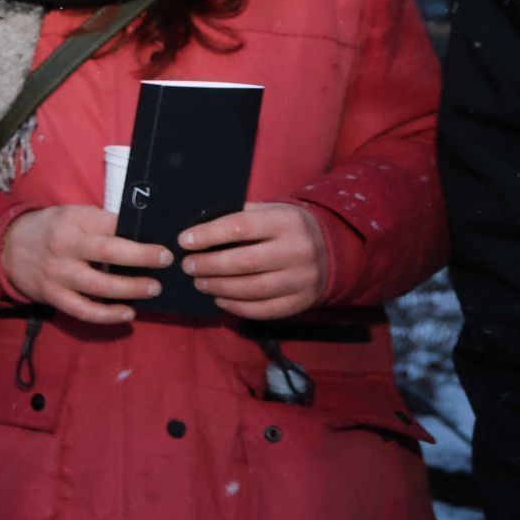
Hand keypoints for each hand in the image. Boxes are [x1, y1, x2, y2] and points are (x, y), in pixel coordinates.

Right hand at [0, 204, 171, 324]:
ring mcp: (59, 274)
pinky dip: (108, 315)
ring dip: (131, 288)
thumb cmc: (50, 229)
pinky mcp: (54, 296)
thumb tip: (142, 236)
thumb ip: (100, 224)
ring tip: (154, 288)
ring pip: (99, 286)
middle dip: (142, 257)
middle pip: (109, 252)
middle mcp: (65, 247)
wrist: (7, 248)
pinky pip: (84, 310)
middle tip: (166, 261)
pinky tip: (128, 314)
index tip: (165, 242)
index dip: (139, 234)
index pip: (111, 225)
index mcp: (73, 221)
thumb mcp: (72, 215)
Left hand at [180, 202, 327, 319]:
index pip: (240, 227)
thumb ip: (241, 214)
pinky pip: (264, 309)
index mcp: (285, 222)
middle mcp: (296, 251)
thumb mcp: (271, 210)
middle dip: (209, 265)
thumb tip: (198, 226)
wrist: (334, 248)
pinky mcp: (301, 301)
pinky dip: (237, 307)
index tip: (184, 241)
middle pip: (244, 262)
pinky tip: (220, 299)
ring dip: (219, 287)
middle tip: (187, 266)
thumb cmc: (288, 226)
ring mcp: (301, 279)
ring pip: (252, 289)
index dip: (208, 235)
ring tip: (199, 282)